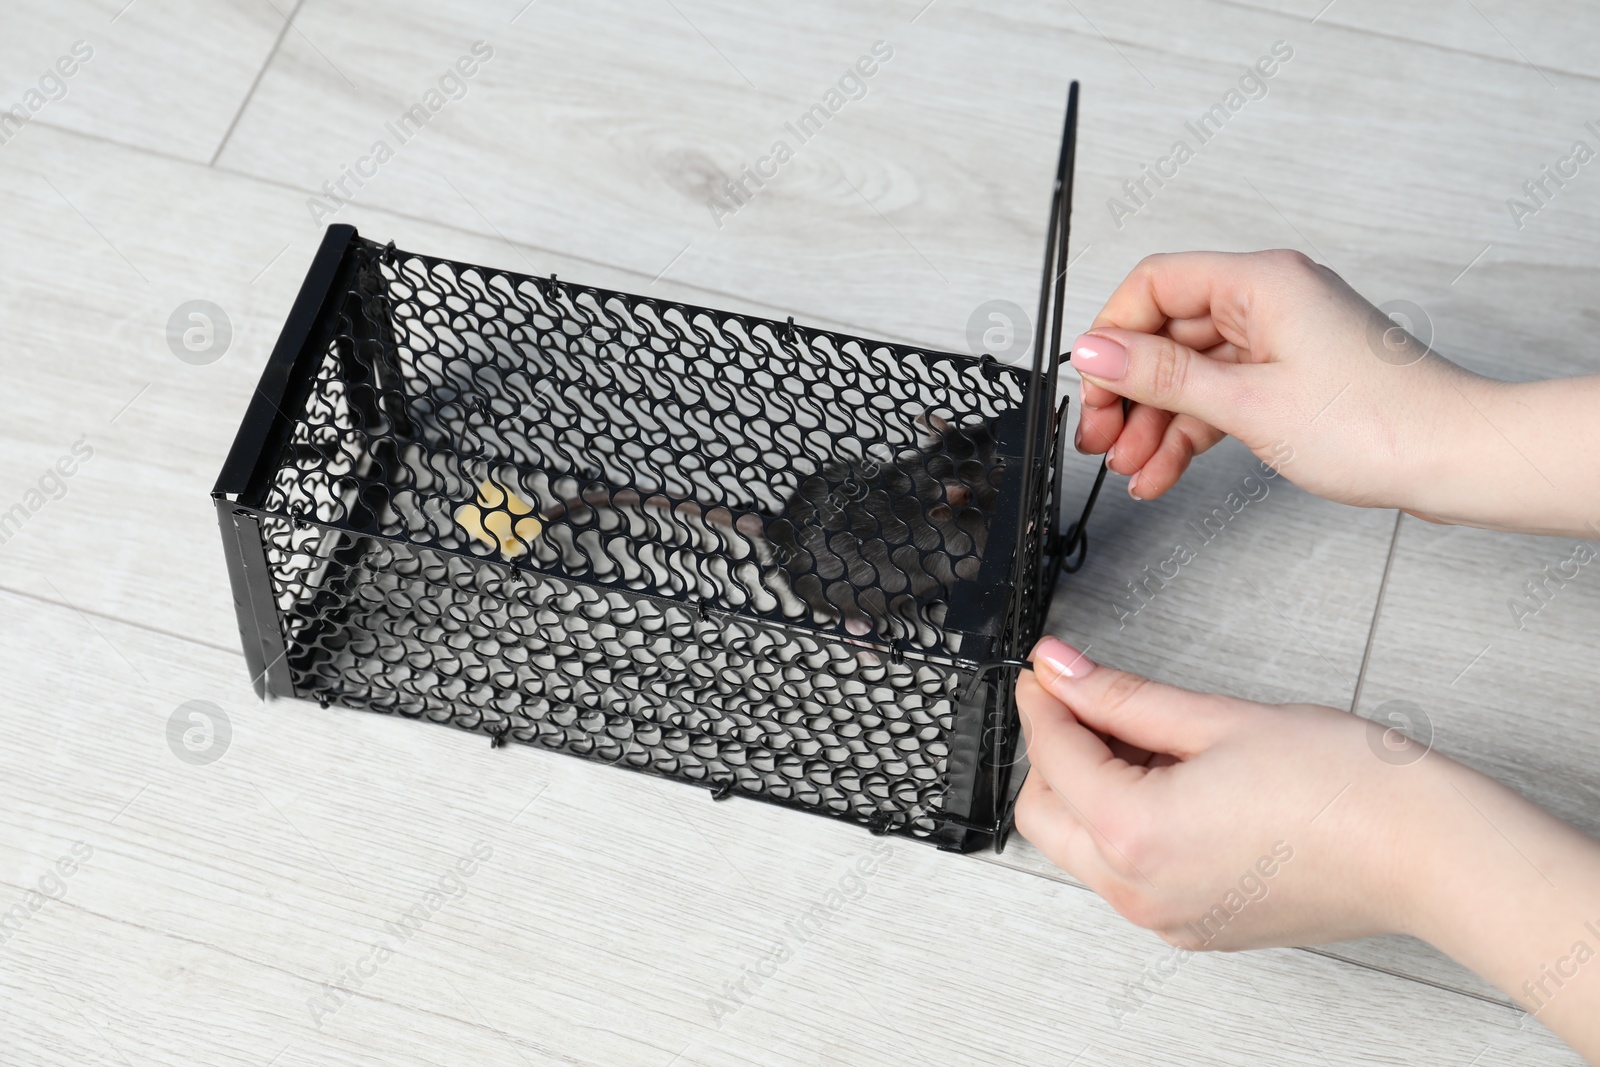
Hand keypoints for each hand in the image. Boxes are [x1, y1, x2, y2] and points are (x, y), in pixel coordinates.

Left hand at [1014, 636, 1599, 1057]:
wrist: (1428, 855)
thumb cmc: (1348, 790)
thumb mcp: (1219, 719)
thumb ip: (1123, 696)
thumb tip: (1062, 670)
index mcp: (1135, 835)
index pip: (1050, 755)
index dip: (1044, 698)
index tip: (1050, 668)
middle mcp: (1139, 891)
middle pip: (1044, 812)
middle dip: (1056, 751)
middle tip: (1094, 700)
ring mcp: (1167, 919)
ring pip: (1081, 847)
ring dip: (1090, 790)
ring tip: (1150, 739)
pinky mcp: (1195, 927)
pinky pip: (1127, 874)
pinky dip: (1127, 827)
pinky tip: (1175, 784)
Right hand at [1069, 250, 1514, 524]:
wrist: (1454, 460)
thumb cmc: (1379, 423)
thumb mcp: (1247, 403)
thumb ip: (1162, 375)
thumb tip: (1095, 349)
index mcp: (1262, 281)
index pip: (1155, 284)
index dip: (1113, 334)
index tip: (1092, 385)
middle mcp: (1270, 300)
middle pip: (1168, 333)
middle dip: (1129, 391)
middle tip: (1101, 438)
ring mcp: (1282, 340)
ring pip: (1191, 373)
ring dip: (1155, 423)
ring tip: (1132, 469)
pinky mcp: (1292, 378)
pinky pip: (1220, 397)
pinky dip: (1190, 433)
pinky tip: (1163, 471)